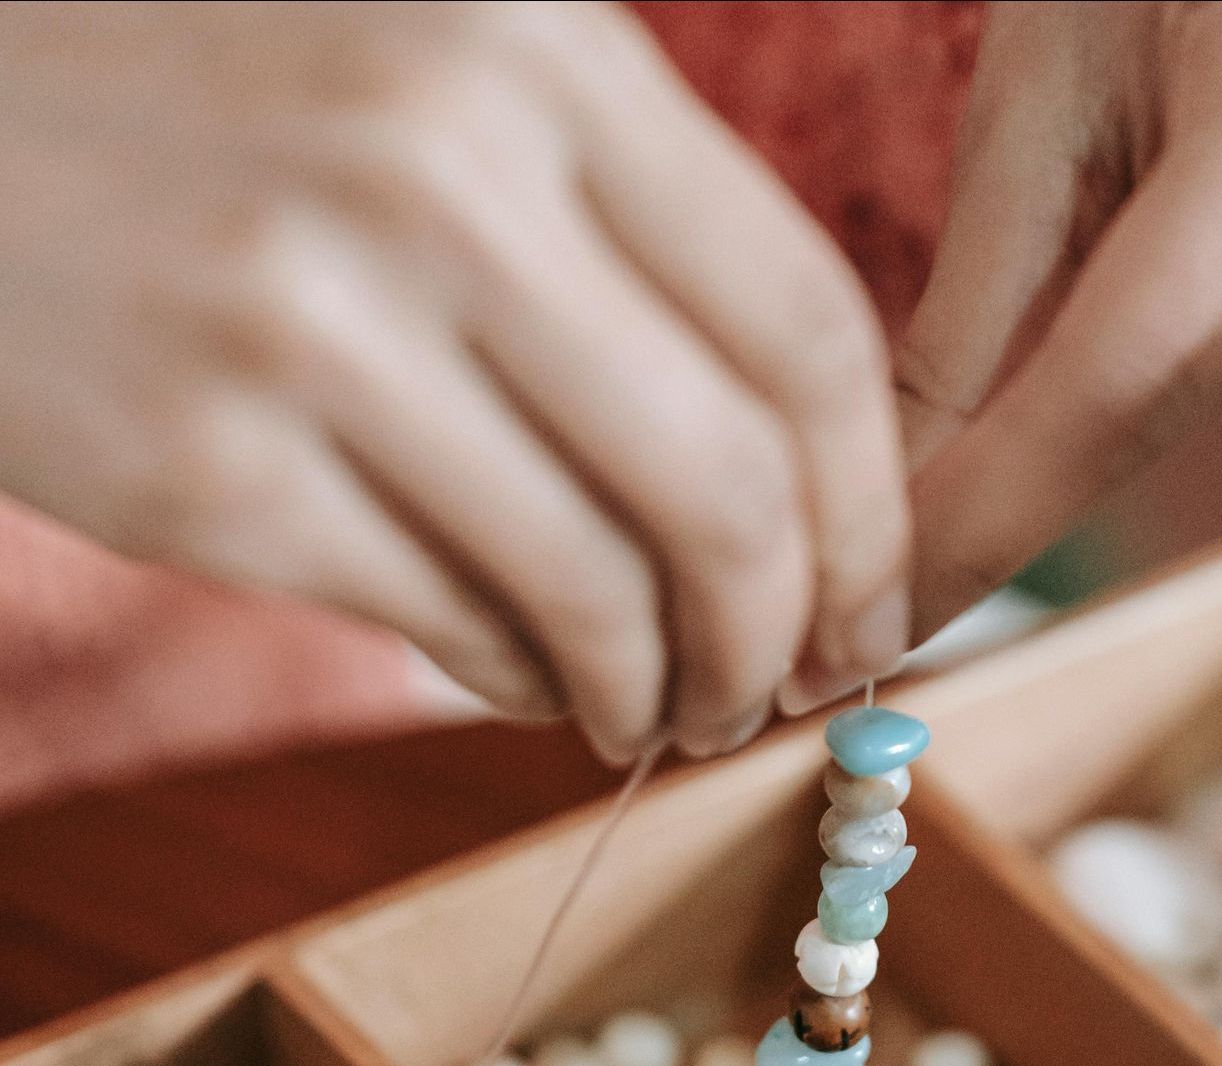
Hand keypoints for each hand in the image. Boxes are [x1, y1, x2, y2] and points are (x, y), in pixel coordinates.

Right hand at [0, 1, 908, 763]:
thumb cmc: (219, 107)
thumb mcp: (438, 77)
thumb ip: (618, 236)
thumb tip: (792, 484)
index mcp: (534, 46)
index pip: (806, 328)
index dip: (873, 510)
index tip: (877, 605)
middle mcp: (435, 169)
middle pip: (732, 488)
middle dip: (782, 634)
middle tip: (772, 688)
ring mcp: (310, 322)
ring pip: (602, 590)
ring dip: (659, 688)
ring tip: (653, 706)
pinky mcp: (207, 469)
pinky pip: (454, 629)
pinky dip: (529, 684)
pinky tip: (533, 679)